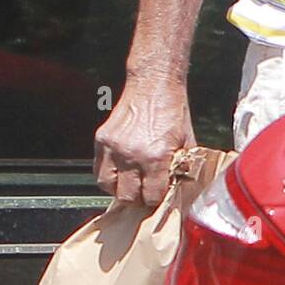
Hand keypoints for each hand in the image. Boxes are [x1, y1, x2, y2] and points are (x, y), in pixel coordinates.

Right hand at [93, 81, 194, 205]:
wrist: (154, 84)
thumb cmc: (173, 111)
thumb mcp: (186, 141)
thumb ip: (181, 166)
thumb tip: (178, 187)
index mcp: (156, 157)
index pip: (151, 196)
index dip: (156, 199)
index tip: (158, 196)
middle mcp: (132, 155)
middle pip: (128, 196)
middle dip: (138, 198)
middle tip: (144, 192)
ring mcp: (114, 148)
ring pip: (108, 187)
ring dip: (120, 189)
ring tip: (130, 184)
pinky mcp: (101, 140)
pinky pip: (98, 170)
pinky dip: (107, 175)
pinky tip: (119, 172)